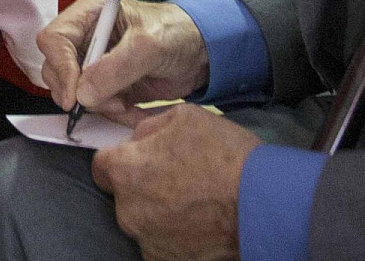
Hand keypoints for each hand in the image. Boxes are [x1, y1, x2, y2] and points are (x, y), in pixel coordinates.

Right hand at [38, 0, 208, 125]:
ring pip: (73, 94)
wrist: (201, 54)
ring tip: (127, 104)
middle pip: (56, 70)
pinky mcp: (106, 87)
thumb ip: (116, 67)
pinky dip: (113, 116)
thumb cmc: (177, 32)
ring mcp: (94, 66)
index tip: (75, 95)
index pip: (54, 39)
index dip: (59, 67)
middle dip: (79, 92)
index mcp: (89, 16)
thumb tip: (83, 93)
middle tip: (110, 101)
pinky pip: (96, 108)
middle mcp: (86, 39)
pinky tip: (134, 111)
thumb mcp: (149, 44)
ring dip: (99, 107)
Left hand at [92, 106, 258, 260]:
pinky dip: (174, 233)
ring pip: (142, 219)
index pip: (101, 165)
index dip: (120, 158)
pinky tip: (197, 221)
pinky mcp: (166, 260)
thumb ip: (148, 127)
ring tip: (192, 200)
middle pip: (123, 194)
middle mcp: (128, 210)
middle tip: (176, 177)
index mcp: (126, 172)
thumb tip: (137, 140)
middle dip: (142, 184)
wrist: (263, 203)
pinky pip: (160, 242)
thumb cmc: (225, 156)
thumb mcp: (185, 117)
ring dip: (158, 210)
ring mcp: (147, 240)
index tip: (140, 159)